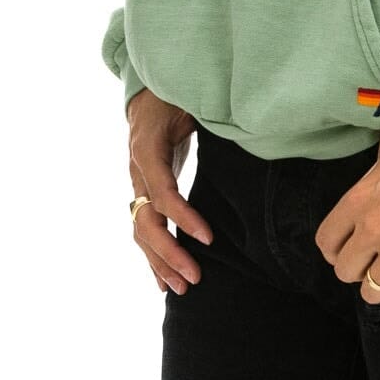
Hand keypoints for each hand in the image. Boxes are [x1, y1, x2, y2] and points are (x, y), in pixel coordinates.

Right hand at [127, 87, 212, 294]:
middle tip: (195, 278)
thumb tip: (244, 123)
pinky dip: (152, 256)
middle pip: (146, 221)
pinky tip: (163, 281)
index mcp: (147, 147)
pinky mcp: (143, 190)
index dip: (183, 216)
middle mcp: (136, 169)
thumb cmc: (174, 94)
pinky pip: (143, 228)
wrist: (148, 91)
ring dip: (159, 262)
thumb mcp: (189, 99)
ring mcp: (136, 182)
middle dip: (168, 253)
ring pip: (140, 230)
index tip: (208, 237)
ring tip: (182, 289)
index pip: (162, 192)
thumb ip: (209, 114)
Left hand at [314, 128, 379, 313]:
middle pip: (345, 272)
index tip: (351, 249)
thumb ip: (378, 167)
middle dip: (360, 270)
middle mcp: (372, 229)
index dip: (336, 251)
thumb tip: (378, 167)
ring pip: (373, 293)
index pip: (327, 240)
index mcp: (359, 200)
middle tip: (379, 260)